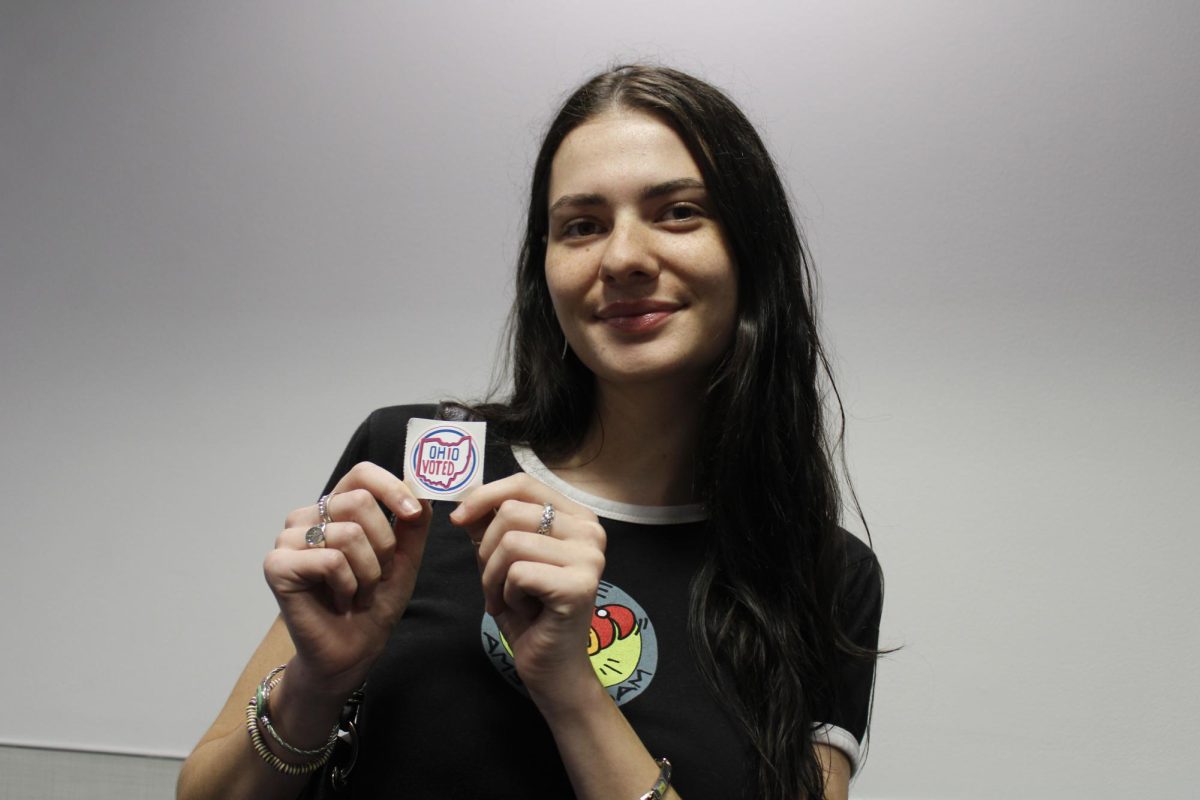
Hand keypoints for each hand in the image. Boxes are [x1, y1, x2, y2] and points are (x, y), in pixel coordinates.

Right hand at [262, 462, 430, 698]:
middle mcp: (307, 518)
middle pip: (360, 502)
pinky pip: (331, 560)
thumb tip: (423, 489)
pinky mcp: (277, 565)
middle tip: (378, 576)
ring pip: (349, 534)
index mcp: (335, 509)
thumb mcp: (404, 559)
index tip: (413, 513)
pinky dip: (349, 586)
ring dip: (368, 573)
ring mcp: (288, 540)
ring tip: (359, 593)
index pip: (361, 474)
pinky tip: (342, 602)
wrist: (352, 652)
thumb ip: (413, 524)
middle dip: (384, 545)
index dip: (391, 487)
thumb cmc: (373, 604)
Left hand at [450, 474, 606, 705]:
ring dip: (493, 577)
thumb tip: (463, 496)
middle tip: (495, 583)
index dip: (485, 496)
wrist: (553, 668)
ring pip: (511, 542)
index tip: (458, 518)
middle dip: (486, 550)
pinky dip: (506, 594)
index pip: (525, 484)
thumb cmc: (530, 612)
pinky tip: (523, 611)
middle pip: (512, 512)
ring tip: (508, 599)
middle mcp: (591, 531)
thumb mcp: (505, 560)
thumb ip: (490, 525)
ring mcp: (590, 557)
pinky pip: (517, 572)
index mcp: (578, 517)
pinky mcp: (579, 585)